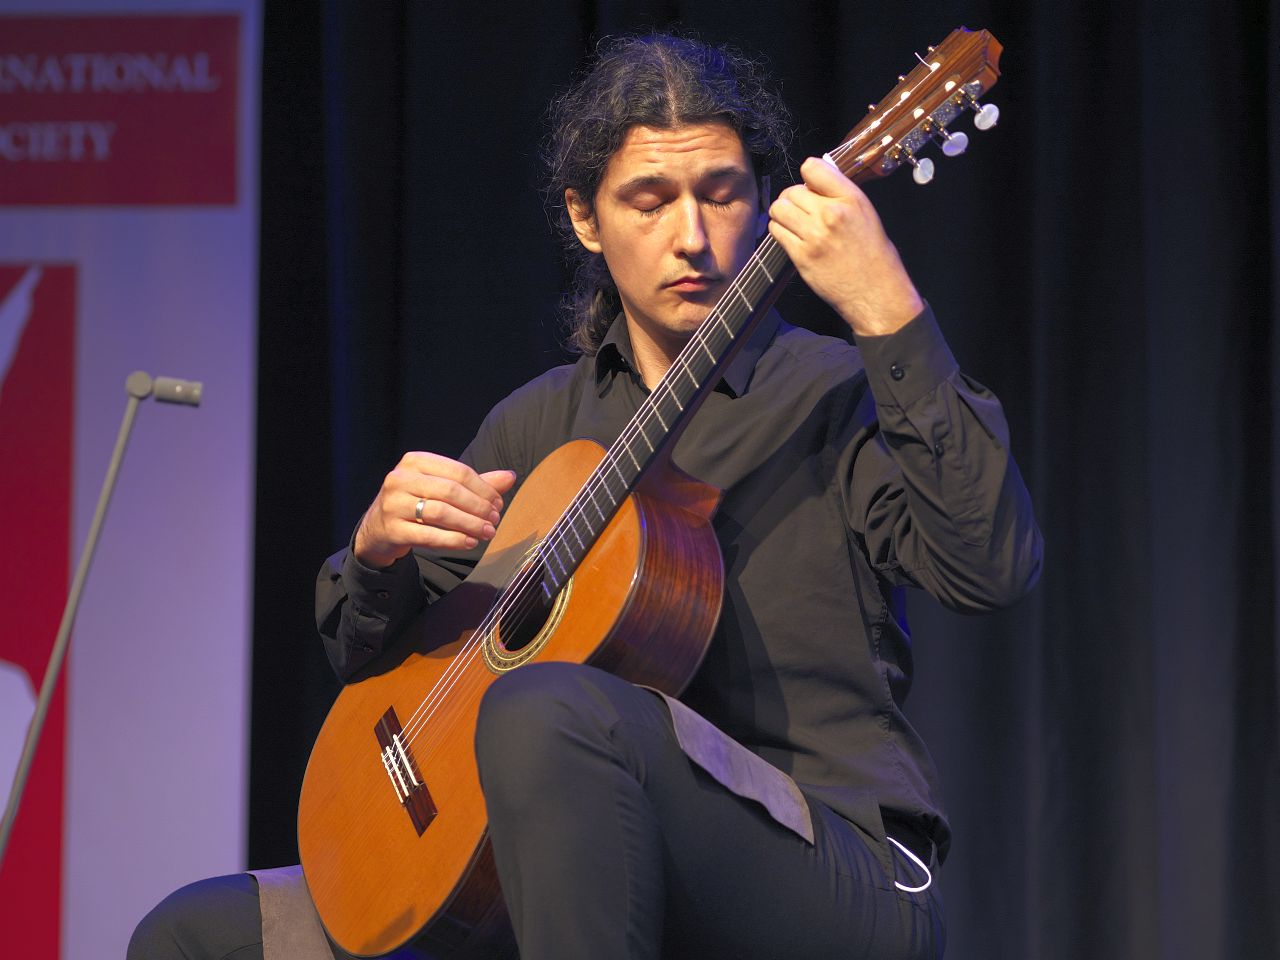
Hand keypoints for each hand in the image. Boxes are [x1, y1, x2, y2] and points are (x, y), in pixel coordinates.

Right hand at [353, 452, 517, 568]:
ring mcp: (394, 504)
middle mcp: (400, 478)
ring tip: (487, 533)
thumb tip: (510, 476)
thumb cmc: (416, 503)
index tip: (498, 504)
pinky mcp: (392, 529)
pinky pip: (429, 535)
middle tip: (495, 520)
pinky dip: (453, 539)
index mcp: (415, 461)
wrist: (378, 528)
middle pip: (451, 492)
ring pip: (441, 513)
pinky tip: (469, 542)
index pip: (459, 472)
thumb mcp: (442, 487)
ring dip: (470, 524)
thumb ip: (475, 482)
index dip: (484, 489)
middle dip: (479, 507)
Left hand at [767, 156, 923, 336]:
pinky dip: (779, 231)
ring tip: (793, 221)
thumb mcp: (866, 213)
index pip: (813, 168)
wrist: (875, 291)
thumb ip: (840, 194)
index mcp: (851, 199)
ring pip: (779, 209)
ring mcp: (814, 236)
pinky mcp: (801, 256)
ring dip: (782, 213)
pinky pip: (776, 232)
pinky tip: (792, 236)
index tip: (810, 186)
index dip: (807, 176)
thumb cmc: (874, 254)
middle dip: (793, 198)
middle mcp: (831, 214)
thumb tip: (814, 181)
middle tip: (801, 209)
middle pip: (792, 191)